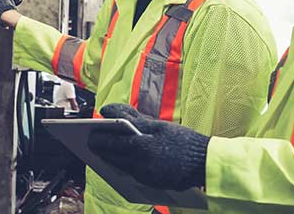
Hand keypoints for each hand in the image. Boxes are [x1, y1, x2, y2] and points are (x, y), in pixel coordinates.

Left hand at [87, 104, 210, 190]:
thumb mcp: (157, 124)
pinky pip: (130, 173)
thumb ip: (130, 117)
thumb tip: (106, 110)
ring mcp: (144, 175)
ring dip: (109, 157)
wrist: (205, 164)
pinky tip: (119, 159)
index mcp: (142, 144)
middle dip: (100, 148)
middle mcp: (140, 162)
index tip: (89, 132)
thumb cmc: (183, 140)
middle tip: (91, 141)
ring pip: (118, 165)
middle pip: (111, 155)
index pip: (110, 140)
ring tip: (103, 149)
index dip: (97, 137)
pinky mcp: (149, 183)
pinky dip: (123, 165)